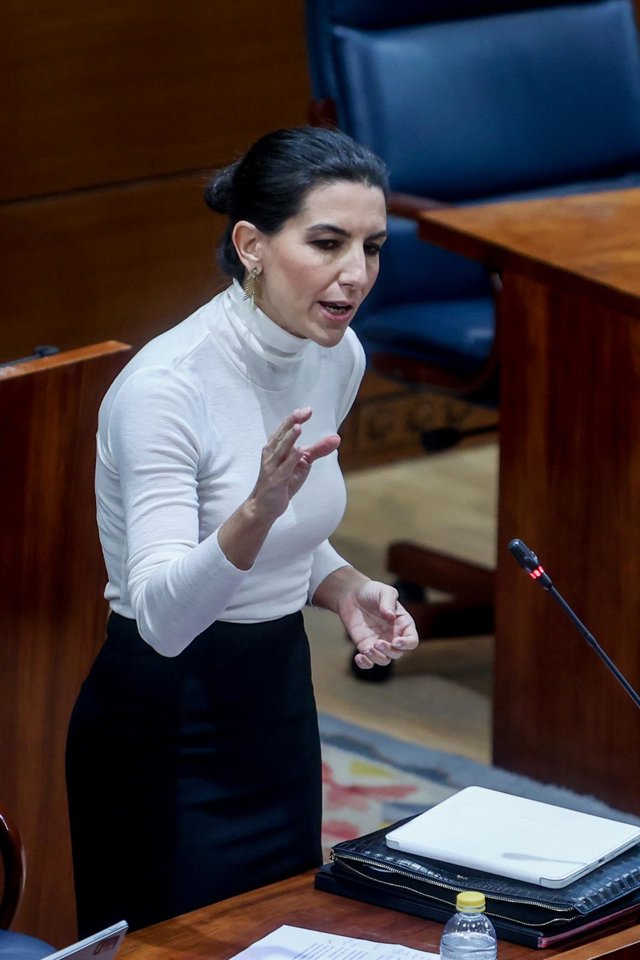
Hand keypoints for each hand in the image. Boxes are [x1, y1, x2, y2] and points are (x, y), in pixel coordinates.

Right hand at [250, 407, 339, 521]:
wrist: (264, 506)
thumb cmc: (282, 482)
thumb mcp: (302, 463)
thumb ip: (317, 450)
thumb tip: (336, 438)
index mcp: (276, 447)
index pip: (284, 429)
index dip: (294, 418)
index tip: (307, 410)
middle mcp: (272, 455)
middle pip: (281, 435)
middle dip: (291, 422)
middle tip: (303, 412)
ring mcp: (272, 468)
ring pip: (281, 450)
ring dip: (289, 438)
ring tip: (299, 427)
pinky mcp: (276, 481)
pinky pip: (284, 469)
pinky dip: (291, 460)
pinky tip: (299, 452)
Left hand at [336, 579, 418, 669]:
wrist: (351, 595)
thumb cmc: (372, 591)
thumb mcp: (384, 591)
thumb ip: (388, 602)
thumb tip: (390, 616)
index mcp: (403, 624)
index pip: (412, 640)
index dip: (407, 644)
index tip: (396, 642)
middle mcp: (393, 636)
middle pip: (398, 653)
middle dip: (389, 651)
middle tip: (377, 643)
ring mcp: (380, 642)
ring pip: (385, 660)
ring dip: (377, 659)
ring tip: (367, 649)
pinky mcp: (366, 646)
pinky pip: (369, 662)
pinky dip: (365, 664)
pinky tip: (359, 657)